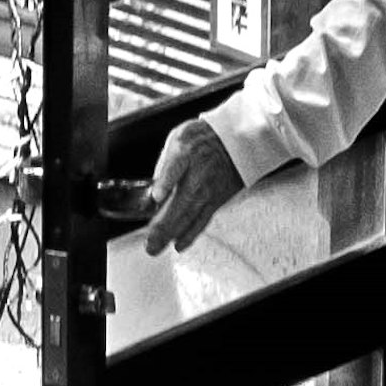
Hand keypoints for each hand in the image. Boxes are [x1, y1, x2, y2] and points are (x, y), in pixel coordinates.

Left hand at [140, 118, 243, 253]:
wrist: (236, 140)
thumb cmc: (203, 138)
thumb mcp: (179, 137)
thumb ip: (165, 161)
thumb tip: (155, 188)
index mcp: (187, 153)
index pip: (176, 166)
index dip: (166, 181)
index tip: (156, 196)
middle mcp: (199, 176)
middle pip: (179, 204)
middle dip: (162, 227)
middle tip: (148, 243)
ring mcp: (208, 192)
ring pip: (189, 217)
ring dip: (171, 235)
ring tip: (156, 248)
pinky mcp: (216, 201)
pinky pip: (202, 221)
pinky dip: (190, 234)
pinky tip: (178, 245)